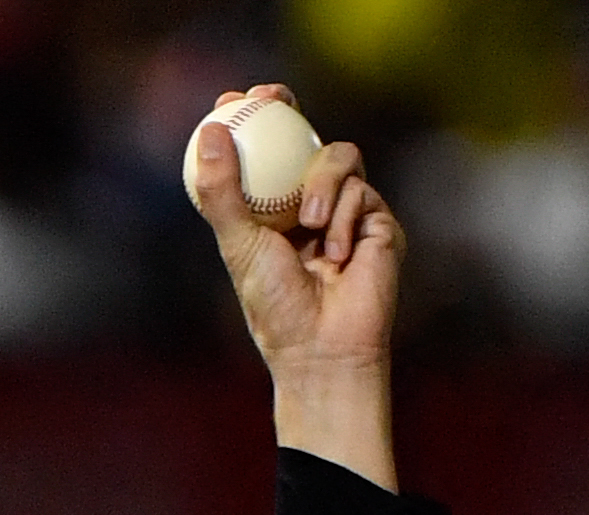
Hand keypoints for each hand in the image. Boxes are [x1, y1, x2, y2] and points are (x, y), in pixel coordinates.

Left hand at [191, 85, 400, 487]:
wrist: (323, 345)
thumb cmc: (275, 305)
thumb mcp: (239, 243)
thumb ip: (223, 192)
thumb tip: (210, 134)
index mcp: (268, 210)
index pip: (261, 155)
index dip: (252, 121)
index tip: (232, 98)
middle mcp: (306, 204)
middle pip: (303, 139)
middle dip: (288, 111)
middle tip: (271, 95)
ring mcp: (345, 210)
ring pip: (337, 156)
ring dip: (319, 184)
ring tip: (306, 226)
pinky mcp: (378, 221)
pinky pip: (362, 190)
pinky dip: (343, 217)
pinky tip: (336, 255)